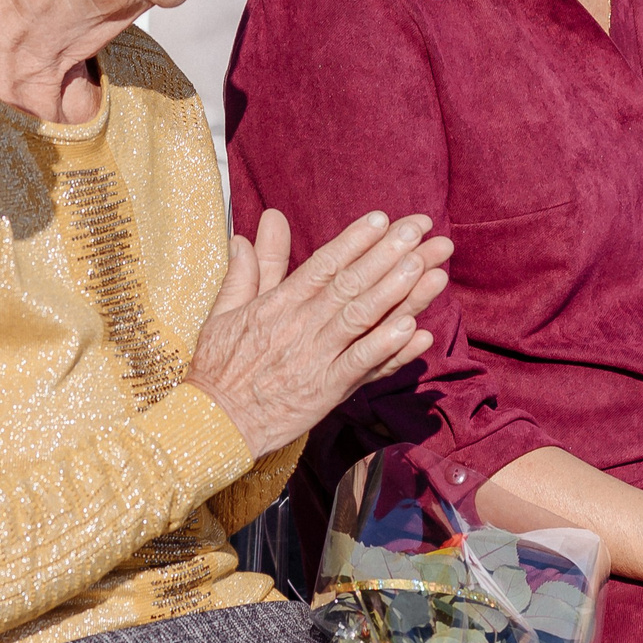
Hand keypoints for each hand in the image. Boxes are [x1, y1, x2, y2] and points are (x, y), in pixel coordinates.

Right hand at [185, 209, 450, 457]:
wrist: (216, 423)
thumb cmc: (220, 367)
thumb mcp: (226, 310)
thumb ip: (251, 267)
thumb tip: (265, 224)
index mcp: (278, 304)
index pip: (322, 265)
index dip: (354, 240)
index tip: (382, 218)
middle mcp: (300, 326)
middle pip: (351, 284)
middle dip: (389, 253)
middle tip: (421, 229)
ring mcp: (316, 358)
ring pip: (362, 318)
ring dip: (398, 292)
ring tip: (427, 266)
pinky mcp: (326, 392)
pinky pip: (362, 366)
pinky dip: (388, 348)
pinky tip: (415, 330)